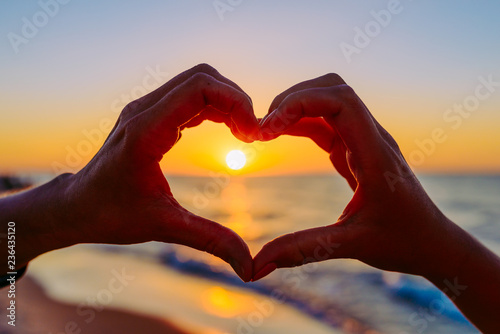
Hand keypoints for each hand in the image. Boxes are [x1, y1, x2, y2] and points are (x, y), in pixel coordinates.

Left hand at [10, 64, 258, 281]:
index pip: (199, 88)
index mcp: (146, 131)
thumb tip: (249, 266)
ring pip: (197, 83)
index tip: (252, 135)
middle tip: (252, 134)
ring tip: (245, 133)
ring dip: (227, 102)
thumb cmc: (111, 215)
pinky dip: (214, 107)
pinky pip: (189, 97)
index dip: (236, 103)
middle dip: (236, 99)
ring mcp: (146, 109)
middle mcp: (144, 110)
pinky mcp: (150, 116)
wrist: (76, 206)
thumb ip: (210, 240)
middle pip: (202, 77)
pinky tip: (228, 131)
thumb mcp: (164, 227)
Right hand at [253, 73, 470, 280]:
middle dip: (293, 99)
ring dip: (295, 108)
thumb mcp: (352, 246)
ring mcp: (365, 142)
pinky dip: (300, 122)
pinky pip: (326, 124)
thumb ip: (304, 249)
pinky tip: (279, 136)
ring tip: (264, 132)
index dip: (301, 103)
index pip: (341, 102)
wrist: (433, 242)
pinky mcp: (356, 150)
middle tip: (262, 128)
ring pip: (328, 102)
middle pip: (333, 89)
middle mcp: (372, 139)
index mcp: (376, 155)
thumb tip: (257, 266)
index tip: (269, 128)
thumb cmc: (403, 242)